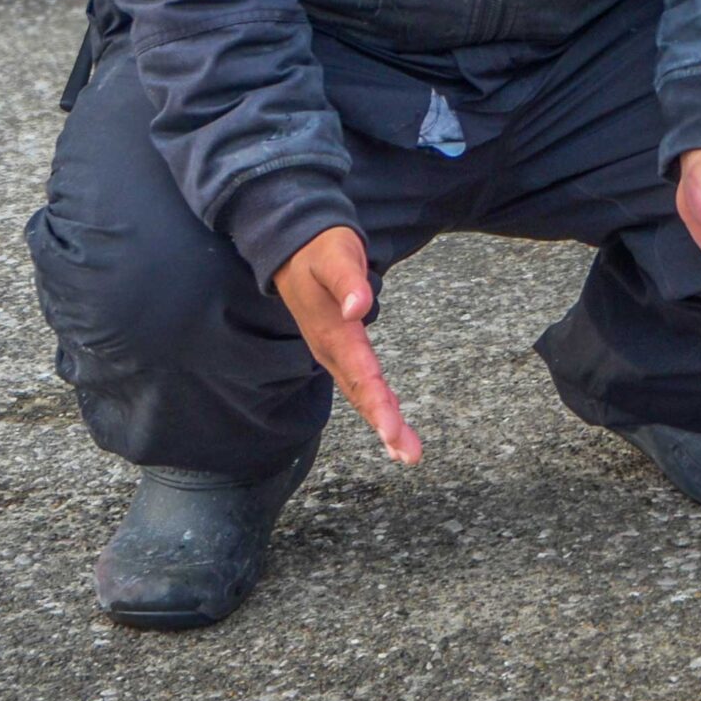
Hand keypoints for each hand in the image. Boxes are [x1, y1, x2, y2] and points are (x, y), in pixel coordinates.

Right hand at [275, 225, 419, 464]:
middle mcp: (331, 349)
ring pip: (361, 393)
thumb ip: (347, 282)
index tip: (392, 432)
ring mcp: (333, 352)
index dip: (378, 405)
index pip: (360, 374)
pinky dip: (377, 405)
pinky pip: (360, 383)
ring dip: (384, 422)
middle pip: (363, 393)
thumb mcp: (335, 257)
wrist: (290, 244)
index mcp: (333, 332)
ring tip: (407, 452)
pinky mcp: (339, 348)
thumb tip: (359, 307)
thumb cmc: (319, 249)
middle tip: (410, 455)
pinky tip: (392, 424)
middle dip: (386, 426)